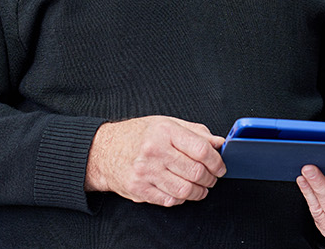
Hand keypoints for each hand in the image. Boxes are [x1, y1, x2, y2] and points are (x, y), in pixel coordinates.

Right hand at [85, 115, 226, 206]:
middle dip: (210, 179)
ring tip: (200, 187)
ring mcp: (145, 172)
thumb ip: (196, 132)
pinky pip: (170, 200)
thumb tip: (219, 143)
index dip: (217, 161)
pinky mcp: (139, 189)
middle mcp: (154, 152)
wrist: (104, 150)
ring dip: (199, 192)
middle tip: (212, 178)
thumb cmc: (137, 135)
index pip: (202, 150)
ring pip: (185, 190)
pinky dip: (181, 199)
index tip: (220, 166)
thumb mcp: (167, 123)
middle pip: (196, 172)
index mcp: (164, 132)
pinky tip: (180, 191)